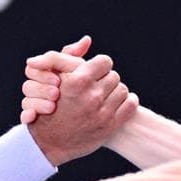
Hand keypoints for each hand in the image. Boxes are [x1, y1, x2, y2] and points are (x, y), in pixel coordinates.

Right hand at [24, 47, 138, 165]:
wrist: (48, 141)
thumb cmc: (51, 105)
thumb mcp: (54, 77)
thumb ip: (68, 55)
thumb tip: (88, 39)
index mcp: (78, 81)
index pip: (104, 61)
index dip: (100, 66)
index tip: (94, 73)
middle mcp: (91, 96)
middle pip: (114, 76)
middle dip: (106, 80)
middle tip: (98, 87)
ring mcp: (102, 113)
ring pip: (123, 90)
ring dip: (115, 92)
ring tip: (105, 97)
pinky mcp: (110, 126)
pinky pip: (131, 105)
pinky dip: (127, 103)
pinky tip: (117, 104)